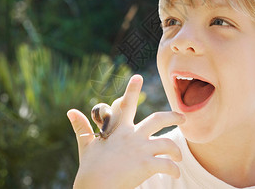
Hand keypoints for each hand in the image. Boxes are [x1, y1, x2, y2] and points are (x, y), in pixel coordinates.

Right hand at [67, 74, 184, 188]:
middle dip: (173, 116)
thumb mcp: (86, 145)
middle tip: (183, 117)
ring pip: (167, 143)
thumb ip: (82, 127)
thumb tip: (70, 111)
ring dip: (176, 151)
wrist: (95, 188)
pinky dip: (174, 170)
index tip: (138, 77)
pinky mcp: (146, 165)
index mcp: (119, 130)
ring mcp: (141, 150)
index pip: (126, 105)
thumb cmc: (90, 169)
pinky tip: (175, 174)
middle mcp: (132, 136)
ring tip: (178, 158)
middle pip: (158, 119)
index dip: (131, 90)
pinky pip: (168, 165)